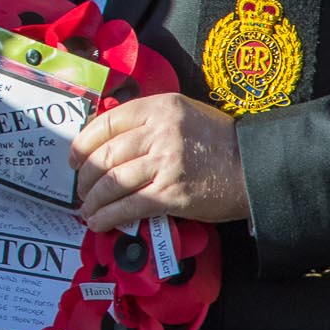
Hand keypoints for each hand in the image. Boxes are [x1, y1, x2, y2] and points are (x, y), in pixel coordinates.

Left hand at [70, 94, 250, 230]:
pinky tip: (99, 222)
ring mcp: (164, 163)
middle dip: (84, 176)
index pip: (106, 123)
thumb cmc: (219, 141)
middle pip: (105, 155)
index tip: (73, 158)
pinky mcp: (172, 193)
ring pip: (113, 181)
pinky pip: (130, 205)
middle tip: (79, 189)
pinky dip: (109, 216)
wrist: (257, 166)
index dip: (83, 143)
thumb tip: (110, 141)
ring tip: (86, 209)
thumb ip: (148, 121)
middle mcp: (158, 132)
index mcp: (158, 108)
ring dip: (93, 199)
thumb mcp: (183, 113)